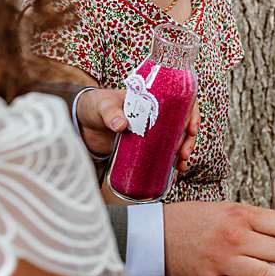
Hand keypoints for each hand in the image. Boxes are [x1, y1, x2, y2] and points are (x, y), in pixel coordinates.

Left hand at [76, 90, 196, 171]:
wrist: (82, 122)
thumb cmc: (95, 105)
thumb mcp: (103, 106)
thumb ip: (111, 113)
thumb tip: (121, 125)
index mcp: (153, 100)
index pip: (182, 103)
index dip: (192, 115)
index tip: (192, 129)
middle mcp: (157, 116)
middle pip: (182, 126)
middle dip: (188, 141)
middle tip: (183, 154)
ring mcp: (151, 133)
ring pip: (175, 142)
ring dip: (181, 154)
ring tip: (180, 167)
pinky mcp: (143, 148)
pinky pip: (160, 155)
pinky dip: (167, 165)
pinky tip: (171, 175)